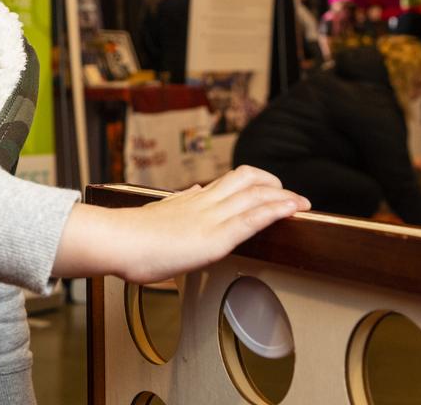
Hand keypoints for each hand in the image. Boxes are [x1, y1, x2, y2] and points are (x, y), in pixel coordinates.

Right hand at [53, 166, 309, 284]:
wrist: (118, 242)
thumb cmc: (131, 237)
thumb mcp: (159, 213)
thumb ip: (180, 202)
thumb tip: (195, 190)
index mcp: (191, 198)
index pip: (229, 181)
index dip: (254, 181)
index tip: (269, 187)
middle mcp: (205, 201)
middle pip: (248, 178)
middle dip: (273, 184)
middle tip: (290, 195)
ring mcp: (212, 217)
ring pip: (256, 195)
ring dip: (284, 197)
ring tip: (302, 202)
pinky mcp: (217, 237)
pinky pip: (254, 219)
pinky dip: (277, 211)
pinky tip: (292, 210)